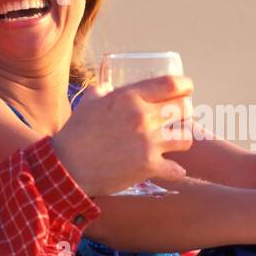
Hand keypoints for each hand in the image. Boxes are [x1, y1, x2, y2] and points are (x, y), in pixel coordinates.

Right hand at [51, 75, 194, 195]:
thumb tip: (108, 86)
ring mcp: (148, 143)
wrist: (68, 167)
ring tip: (173, 143)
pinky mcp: (149, 167)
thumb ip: (102, 91)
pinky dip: (175, 170)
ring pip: (185, 138)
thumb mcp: (89, 102)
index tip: (188, 88)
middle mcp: (143, 117)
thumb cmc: (75, 133)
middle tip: (178, 118)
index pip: (170, 84)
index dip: (185, 85)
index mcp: (129, 98)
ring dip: (181, 140)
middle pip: (184, 109)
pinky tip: (171, 169)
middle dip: (184, 113)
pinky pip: (177, 169)